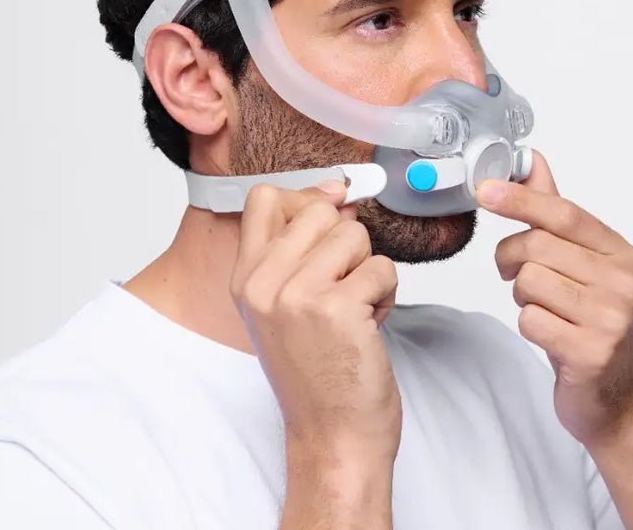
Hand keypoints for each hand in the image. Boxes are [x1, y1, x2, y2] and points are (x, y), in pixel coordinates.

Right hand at [230, 180, 401, 463]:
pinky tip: (368, 326)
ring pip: (354, 234)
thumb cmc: (316, 371)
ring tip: (355, 309)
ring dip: (367, 270)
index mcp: (245, 279)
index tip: (330, 217)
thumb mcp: (283, 307)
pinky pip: (382, 267)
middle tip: (342, 285)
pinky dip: (387, 294)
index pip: (264, 197)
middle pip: (320, 209)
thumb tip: (338, 195)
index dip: (306, 199)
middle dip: (346, 242)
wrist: (332, 436)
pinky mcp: (337, 308)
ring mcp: (297, 296)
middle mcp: (263, 284)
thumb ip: (299, 250)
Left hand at [476, 150, 632, 447]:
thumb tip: (534, 161)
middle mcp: (622, 283)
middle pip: (537, 246)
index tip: (485, 190)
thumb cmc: (592, 319)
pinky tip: (549, 334)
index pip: (563, 213)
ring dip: (522, 295)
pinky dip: (528, 325)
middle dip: (511, 258)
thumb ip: (555, 212)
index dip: (520, 198)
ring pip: (529, 281)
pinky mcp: (590, 352)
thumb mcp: (582, 263)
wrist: (615, 394)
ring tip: (543, 307)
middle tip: (513, 272)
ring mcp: (610, 319)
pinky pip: (530, 320)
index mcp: (621, 254)